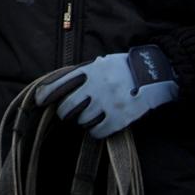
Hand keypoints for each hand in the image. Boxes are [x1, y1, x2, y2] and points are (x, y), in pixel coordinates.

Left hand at [34, 45, 178, 138]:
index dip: (46, 93)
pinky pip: (98, 131)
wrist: (155, 74)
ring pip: (82, 120)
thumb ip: (84, 73)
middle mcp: (98, 86)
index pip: (61, 82)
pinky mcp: (121, 117)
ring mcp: (109, 102)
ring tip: (91, 114)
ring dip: (84, 120)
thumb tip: (59, 87)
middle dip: (65, 112)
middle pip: (68, 107)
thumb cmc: (124, 68)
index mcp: (91, 70)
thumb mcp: (102, 63)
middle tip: (68, 113)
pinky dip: (96, 131)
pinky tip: (100, 125)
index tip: (38, 100)